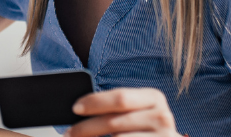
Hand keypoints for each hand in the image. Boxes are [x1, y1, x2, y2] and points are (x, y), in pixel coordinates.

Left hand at [65, 88, 179, 136]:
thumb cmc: (144, 128)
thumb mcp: (135, 112)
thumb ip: (114, 108)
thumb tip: (80, 108)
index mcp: (154, 98)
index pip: (120, 97)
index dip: (95, 102)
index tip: (75, 108)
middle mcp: (162, 116)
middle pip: (115, 121)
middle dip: (87, 127)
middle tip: (69, 133)